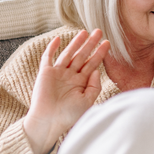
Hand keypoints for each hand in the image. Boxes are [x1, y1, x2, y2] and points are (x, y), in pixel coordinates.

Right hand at [23, 29, 110, 153]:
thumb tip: (97, 70)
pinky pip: (48, 57)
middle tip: (99, 31)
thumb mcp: (87, 101)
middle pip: (82, 56)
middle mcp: (70, 76)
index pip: (92, 64)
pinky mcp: (45, 73)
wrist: (49, 122)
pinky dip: (52, 48)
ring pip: (68, 54)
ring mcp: (58, 73)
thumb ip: (94, 86)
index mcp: (81, 82)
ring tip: (84, 32)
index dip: (100, 53)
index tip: (108, 43)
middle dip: (91, 44)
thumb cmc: (69, 115)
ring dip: (76, 43)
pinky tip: (58, 39)